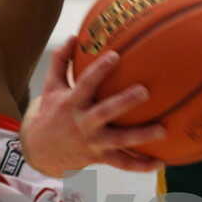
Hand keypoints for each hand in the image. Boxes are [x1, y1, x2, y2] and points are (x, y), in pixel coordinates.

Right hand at [20, 36, 164, 176]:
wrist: (39, 151)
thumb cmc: (51, 112)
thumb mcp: (50, 87)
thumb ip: (61, 62)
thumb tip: (74, 36)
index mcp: (71, 103)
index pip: (85, 83)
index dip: (99, 70)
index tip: (115, 55)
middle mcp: (83, 123)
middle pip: (105, 112)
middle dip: (124, 103)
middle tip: (144, 91)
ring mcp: (93, 142)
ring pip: (119, 141)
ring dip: (141, 137)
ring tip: (163, 130)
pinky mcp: (100, 158)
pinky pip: (122, 163)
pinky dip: (140, 165)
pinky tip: (161, 162)